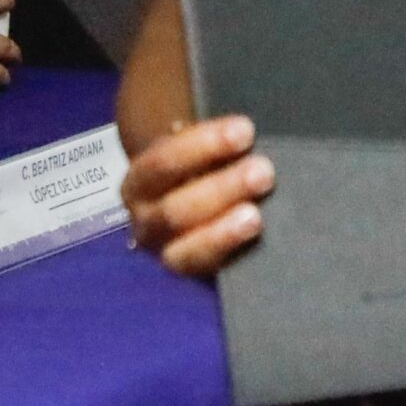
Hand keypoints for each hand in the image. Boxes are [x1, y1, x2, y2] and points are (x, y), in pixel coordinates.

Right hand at [121, 114, 275, 279]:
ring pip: (187, 251)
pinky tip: (255, 241)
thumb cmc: (202, 162)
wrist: (189, 199)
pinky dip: (229, 257)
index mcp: (141, 179)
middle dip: (222, 189)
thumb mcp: (198, 146)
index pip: (164, 162)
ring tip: (255, 217)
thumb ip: (215, 140)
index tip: (245, 130)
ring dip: (223, 232)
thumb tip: (245, 129)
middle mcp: (146, 220)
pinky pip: (207, 273)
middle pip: (175, 210)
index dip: (204, 145)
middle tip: (264, 171)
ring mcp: (165, 252)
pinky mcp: (191, 275)